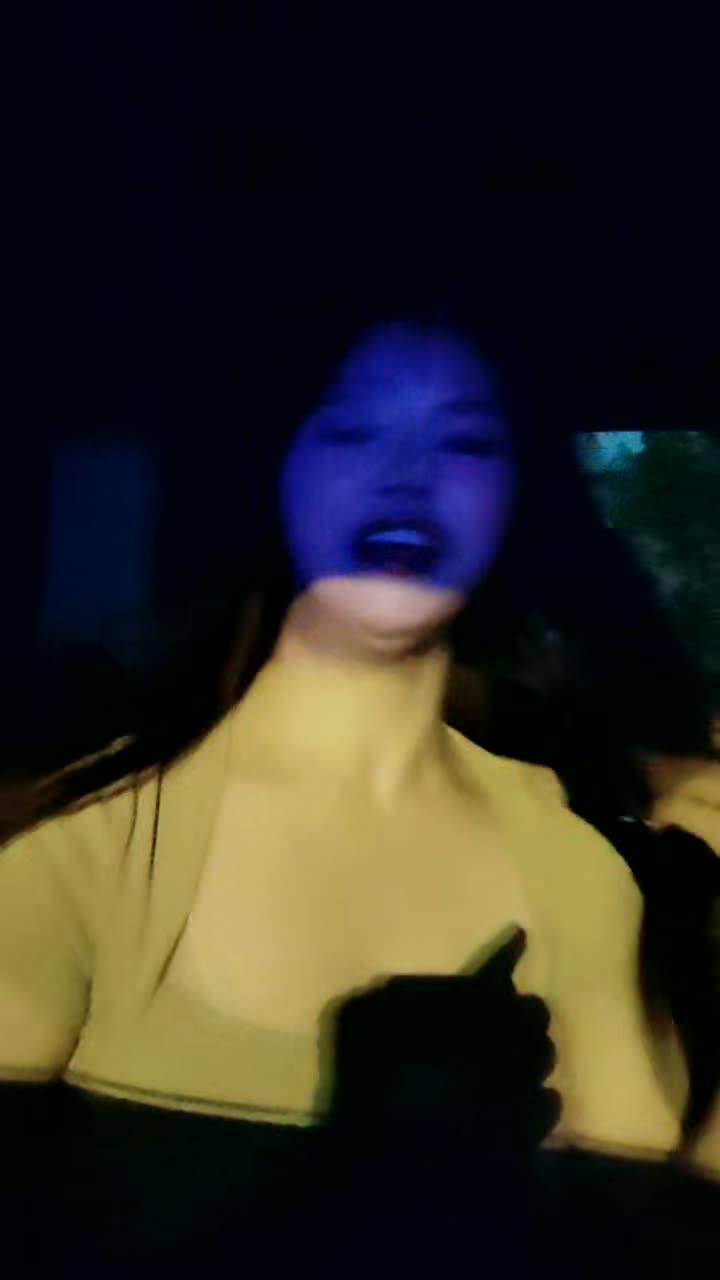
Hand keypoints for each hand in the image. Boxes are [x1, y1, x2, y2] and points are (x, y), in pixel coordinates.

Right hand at [326, 926, 560, 1157]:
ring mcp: (521, 1087)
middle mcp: (506, 1041)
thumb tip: (401, 987)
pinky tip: (523, 1101)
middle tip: (506, 1017)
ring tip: (516, 1059)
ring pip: (547, 1057)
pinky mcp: (528, 1129)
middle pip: (534, 1012)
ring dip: (533, 1052)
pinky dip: (540, 1097)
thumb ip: (388, 996)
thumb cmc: (374, 1083)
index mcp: (470, 1009)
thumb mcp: (358, 1022)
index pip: (497, 970)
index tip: (521, 935)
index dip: (509, 951)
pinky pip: (550, 1103)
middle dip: (522, 1011)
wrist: (394, 1162)